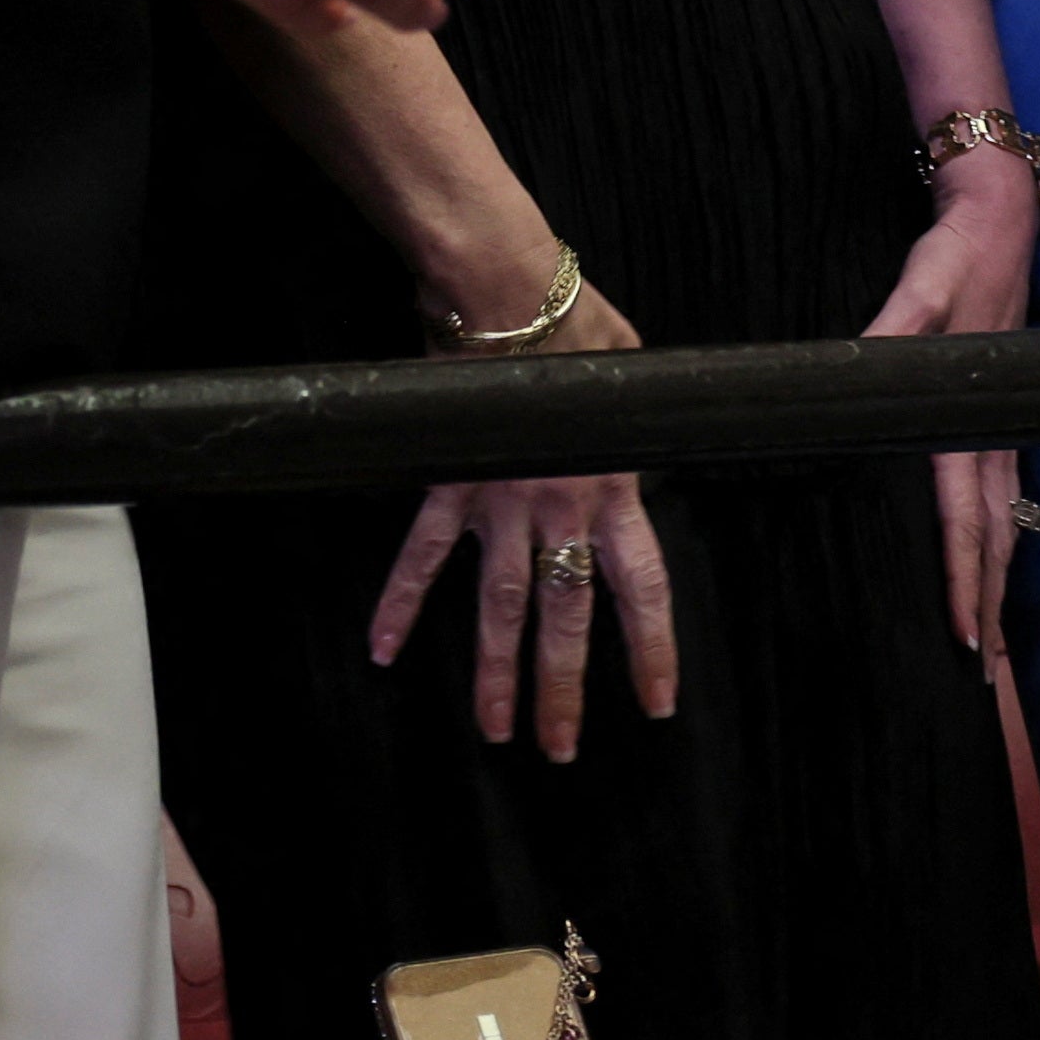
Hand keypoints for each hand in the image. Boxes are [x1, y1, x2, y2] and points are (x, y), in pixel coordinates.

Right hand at [371, 269, 675, 758]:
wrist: (507, 290)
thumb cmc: (574, 319)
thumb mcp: (626, 377)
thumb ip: (627, 424)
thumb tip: (634, 432)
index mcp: (613, 486)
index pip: (640, 588)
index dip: (649, 649)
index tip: (655, 704)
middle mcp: (559, 507)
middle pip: (564, 616)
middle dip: (561, 688)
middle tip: (557, 749)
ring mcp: (501, 501)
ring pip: (498, 606)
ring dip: (495, 671)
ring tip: (492, 729)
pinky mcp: (451, 483)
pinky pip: (422, 554)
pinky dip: (401, 601)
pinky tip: (384, 649)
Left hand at [862, 149, 1038, 647]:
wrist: (1000, 222)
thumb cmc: (958, 258)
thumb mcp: (921, 288)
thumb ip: (892, 330)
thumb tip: (860, 371)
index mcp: (969, 421)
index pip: (966, 520)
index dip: (966, 580)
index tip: (965, 637)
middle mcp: (991, 438)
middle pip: (995, 542)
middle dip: (990, 610)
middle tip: (984, 676)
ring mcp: (1001, 433)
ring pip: (1003, 528)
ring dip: (998, 586)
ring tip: (991, 645)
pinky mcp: (999, 423)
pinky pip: (1000, 502)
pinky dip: (999, 546)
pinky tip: (993, 569)